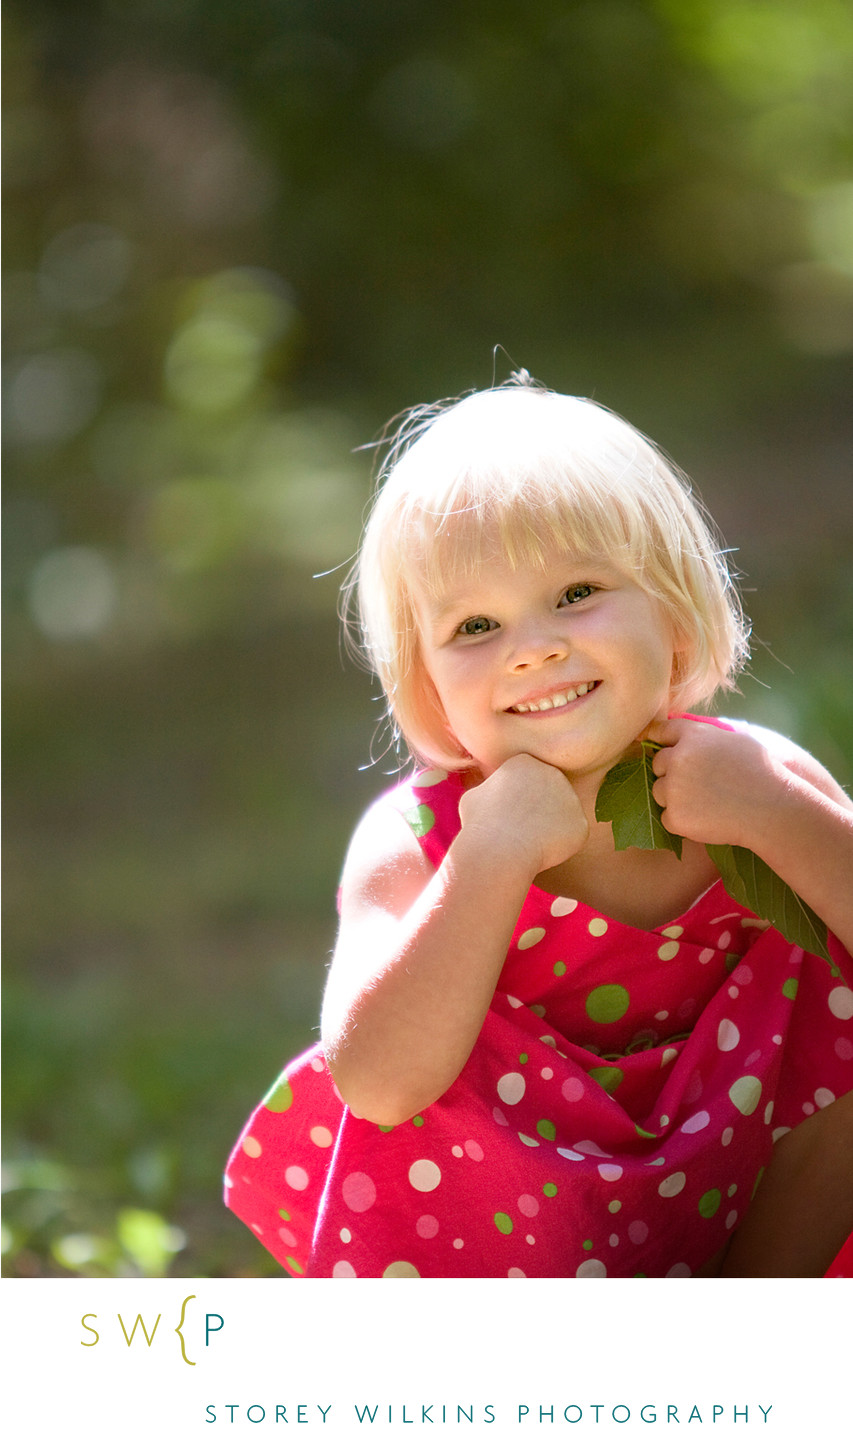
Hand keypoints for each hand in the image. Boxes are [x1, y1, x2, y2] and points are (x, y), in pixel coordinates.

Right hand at [459, 753, 588, 874]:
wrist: (499, 849)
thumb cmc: (480, 823)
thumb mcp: (474, 795)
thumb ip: (491, 789)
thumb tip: (491, 793)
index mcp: (526, 761)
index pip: (528, 779)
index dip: (517, 800)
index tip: (506, 814)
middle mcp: (553, 772)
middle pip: (549, 793)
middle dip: (538, 811)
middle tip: (519, 829)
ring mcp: (571, 797)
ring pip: (561, 815)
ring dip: (549, 828)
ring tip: (528, 841)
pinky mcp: (581, 822)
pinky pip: (571, 835)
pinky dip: (560, 846)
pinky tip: (542, 851)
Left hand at [643, 717, 780, 848]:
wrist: (772, 809)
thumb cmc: (761, 773)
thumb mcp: (735, 740)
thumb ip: (704, 737)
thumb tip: (684, 738)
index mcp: (693, 735)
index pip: (661, 730)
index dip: (657, 738)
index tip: (651, 742)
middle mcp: (678, 758)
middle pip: (657, 763)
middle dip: (671, 773)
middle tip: (697, 784)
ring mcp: (674, 788)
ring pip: (659, 791)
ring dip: (674, 798)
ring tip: (706, 803)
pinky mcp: (675, 816)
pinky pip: (667, 818)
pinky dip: (681, 821)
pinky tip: (706, 819)